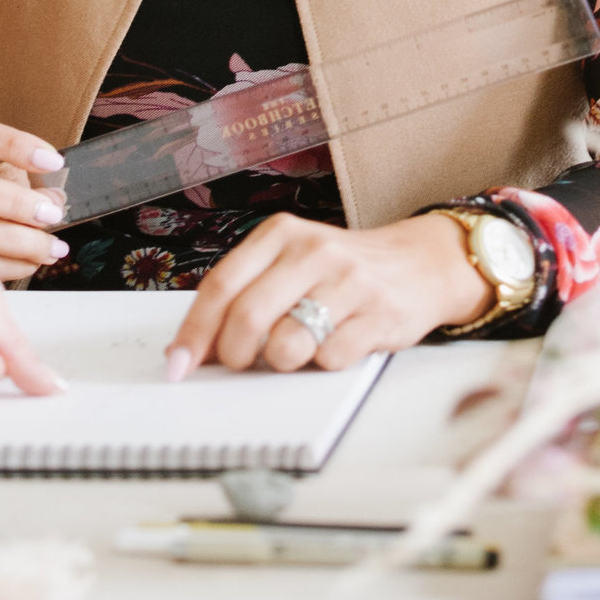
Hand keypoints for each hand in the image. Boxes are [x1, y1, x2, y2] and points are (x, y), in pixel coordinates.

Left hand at [165, 213, 493, 379]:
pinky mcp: (379, 313)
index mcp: (280, 234)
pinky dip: (323, 365)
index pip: (220, 285)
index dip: (194, 332)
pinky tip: (333, 348)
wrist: (419, 263)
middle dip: (233, 355)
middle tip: (241, 365)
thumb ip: (245, 295)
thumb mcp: (289, 264)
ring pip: (287, 344)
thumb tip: (193, 351)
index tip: (180, 365)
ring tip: (294, 352)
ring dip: (281, 363)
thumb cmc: (340, 272)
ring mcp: (349, 280)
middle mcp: (313, 250)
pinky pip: (331, 358)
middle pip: (247, 317)